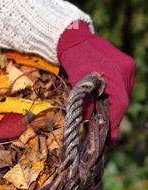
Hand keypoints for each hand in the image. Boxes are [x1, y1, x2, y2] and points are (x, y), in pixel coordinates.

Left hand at [57, 21, 135, 143]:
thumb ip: (83, 102)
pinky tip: (107, 107)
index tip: (110, 140)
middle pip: (123, 101)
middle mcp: (125, 70)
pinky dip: (115, 98)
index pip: (119, 104)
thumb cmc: (73, 59)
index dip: (114, 123)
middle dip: (114, 119)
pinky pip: (123, 87)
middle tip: (107, 137)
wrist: (75, 38)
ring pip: (124, 95)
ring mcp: (128, 67)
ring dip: (115, 109)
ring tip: (106, 124)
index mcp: (115, 73)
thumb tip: (85, 123)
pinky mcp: (126, 66)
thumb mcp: (76, 83)